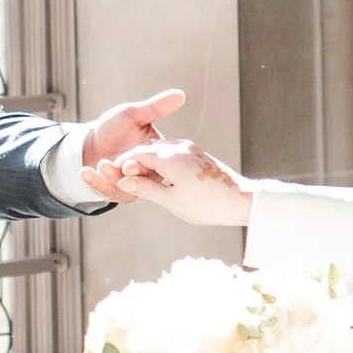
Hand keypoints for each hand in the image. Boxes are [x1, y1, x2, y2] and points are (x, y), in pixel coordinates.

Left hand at [78, 90, 183, 198]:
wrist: (90, 143)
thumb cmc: (113, 127)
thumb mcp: (133, 114)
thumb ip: (155, 108)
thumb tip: (180, 94)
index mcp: (157, 154)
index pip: (159, 160)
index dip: (149, 159)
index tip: (136, 156)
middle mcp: (148, 172)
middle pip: (145, 178)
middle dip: (131, 171)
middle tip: (120, 165)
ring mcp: (133, 185)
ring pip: (127, 187)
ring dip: (112, 177)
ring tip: (100, 165)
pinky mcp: (117, 193)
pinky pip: (109, 193)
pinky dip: (96, 183)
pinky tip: (84, 173)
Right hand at [96, 137, 251, 226]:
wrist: (242, 200)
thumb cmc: (206, 204)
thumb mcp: (171, 200)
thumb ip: (146, 188)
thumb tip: (124, 181)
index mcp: (168, 156)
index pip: (136, 154)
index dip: (121, 165)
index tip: (111, 176)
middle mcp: (178, 147)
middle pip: (147, 150)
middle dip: (134, 163)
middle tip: (123, 179)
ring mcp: (190, 149)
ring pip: (160, 151)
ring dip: (148, 162)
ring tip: (142, 180)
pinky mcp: (199, 155)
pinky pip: (173, 154)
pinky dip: (162, 163)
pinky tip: (162, 178)